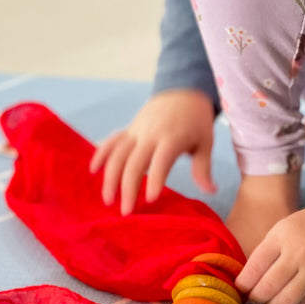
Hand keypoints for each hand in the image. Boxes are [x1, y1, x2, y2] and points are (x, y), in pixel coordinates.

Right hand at [89, 89, 216, 214]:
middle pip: (134, 161)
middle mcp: (150, 134)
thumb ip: (203, 167)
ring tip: (108, 200)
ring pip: (117, 153)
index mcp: (172, 138)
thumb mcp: (206, 142)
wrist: (182, 91)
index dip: (156, 179)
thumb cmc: (196, 121)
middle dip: (127, 187)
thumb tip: (211, 191)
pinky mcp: (129, 129)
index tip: (151, 199)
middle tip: (126, 212)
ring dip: (110, 177)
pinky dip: (101, 154)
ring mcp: (136, 131)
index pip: (161, 160)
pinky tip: (93, 171)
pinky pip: (111, 141)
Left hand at [235, 201, 304, 303]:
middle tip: (255, 299)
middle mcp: (298, 255)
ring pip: (285, 301)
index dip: (243, 284)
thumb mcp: (283, 229)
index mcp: (281, 238)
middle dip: (256, 299)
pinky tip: (288, 301)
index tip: (242, 289)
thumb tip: (248, 280)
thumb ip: (266, 253)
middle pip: (267, 288)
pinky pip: (304, 303)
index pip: (254, 269)